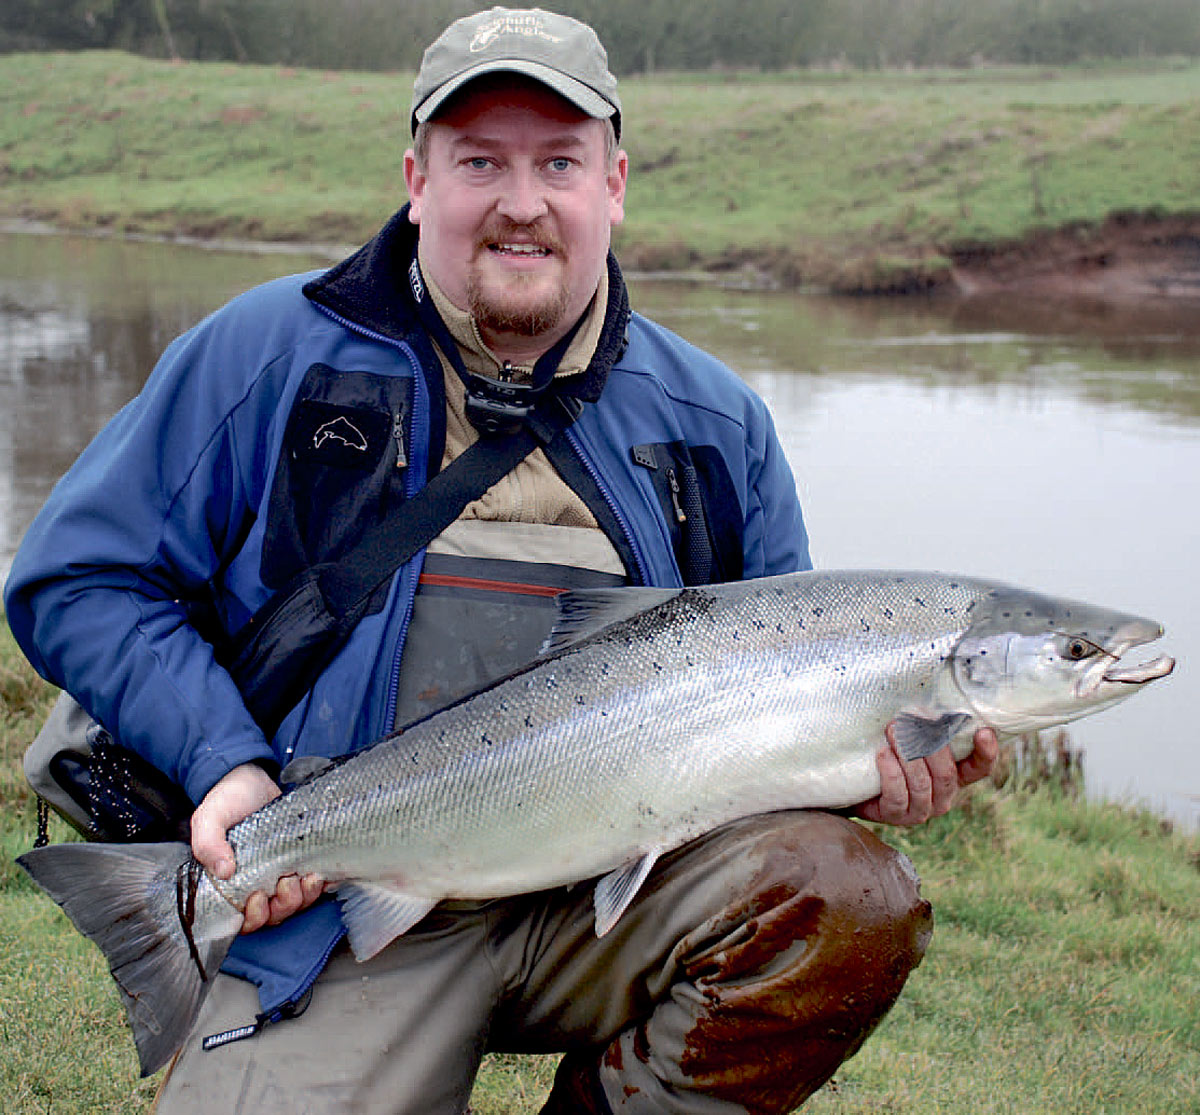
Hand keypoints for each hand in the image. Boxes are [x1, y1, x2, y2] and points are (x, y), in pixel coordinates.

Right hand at [191, 763, 325, 932]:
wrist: (251, 778)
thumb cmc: (227, 800)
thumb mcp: (209, 818)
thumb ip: (208, 844)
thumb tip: (223, 871)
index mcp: (232, 883)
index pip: (244, 919)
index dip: (253, 917)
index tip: (258, 897)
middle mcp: (257, 883)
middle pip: (274, 915)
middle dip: (284, 906)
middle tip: (286, 882)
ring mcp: (281, 873)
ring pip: (296, 903)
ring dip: (304, 897)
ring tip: (306, 878)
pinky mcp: (301, 860)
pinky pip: (315, 884)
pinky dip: (321, 884)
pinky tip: (323, 875)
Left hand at [855, 724, 998, 826]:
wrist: (859, 784)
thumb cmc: (892, 755)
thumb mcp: (913, 740)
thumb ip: (927, 728)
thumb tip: (929, 699)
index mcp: (955, 777)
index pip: (980, 769)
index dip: (986, 753)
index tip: (984, 731)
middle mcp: (943, 796)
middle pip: (947, 773)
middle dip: (930, 744)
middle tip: (911, 718)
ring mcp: (921, 810)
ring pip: (922, 783)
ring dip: (907, 754)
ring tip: (892, 730)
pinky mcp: (896, 816)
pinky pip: (897, 795)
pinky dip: (891, 772)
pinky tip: (882, 754)